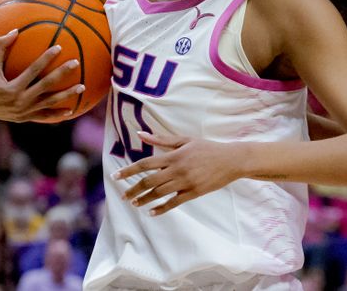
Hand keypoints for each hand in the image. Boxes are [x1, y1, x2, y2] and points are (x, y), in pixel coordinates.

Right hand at [0, 29, 83, 121]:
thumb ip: (0, 46)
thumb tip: (15, 30)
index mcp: (11, 88)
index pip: (33, 70)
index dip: (46, 58)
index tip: (59, 47)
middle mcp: (19, 101)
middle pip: (46, 85)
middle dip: (61, 74)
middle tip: (75, 63)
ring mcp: (24, 111)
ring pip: (49, 102)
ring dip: (67, 95)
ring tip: (82, 87)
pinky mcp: (25, 118)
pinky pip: (44, 116)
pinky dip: (57, 114)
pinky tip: (71, 110)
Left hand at [114, 131, 242, 214]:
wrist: (232, 160)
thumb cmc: (208, 148)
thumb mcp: (186, 140)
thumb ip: (162, 139)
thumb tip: (140, 134)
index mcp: (174, 156)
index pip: (145, 164)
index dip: (129, 171)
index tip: (115, 177)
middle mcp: (177, 170)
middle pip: (149, 181)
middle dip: (133, 189)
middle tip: (123, 195)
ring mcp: (186, 182)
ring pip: (159, 193)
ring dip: (144, 199)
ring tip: (134, 203)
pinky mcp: (194, 193)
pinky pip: (174, 203)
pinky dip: (161, 208)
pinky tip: (151, 212)